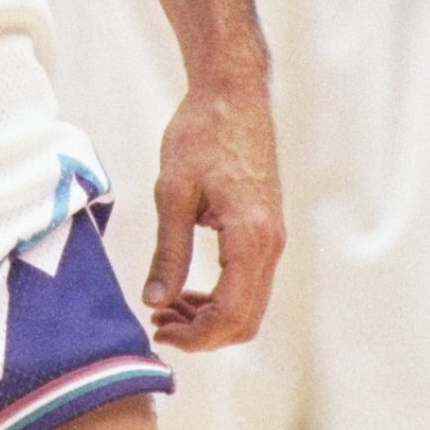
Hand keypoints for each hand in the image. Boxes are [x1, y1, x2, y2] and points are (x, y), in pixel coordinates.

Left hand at [144, 73, 284, 350]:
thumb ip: (168, 252)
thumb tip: (155, 300)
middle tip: (159, 323)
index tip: (158, 330)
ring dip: (211, 317)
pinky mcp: (267, 230)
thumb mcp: (172, 193)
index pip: (230, 314)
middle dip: (203, 333)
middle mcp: (271, 245)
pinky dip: (221, 296)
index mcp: (250, 237)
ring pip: (251, 304)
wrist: (233, 94)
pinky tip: (186, 289)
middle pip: (246, 320)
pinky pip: (250, 282)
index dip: (194, 335)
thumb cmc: (200, 134)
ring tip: (166, 307)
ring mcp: (273, 238)